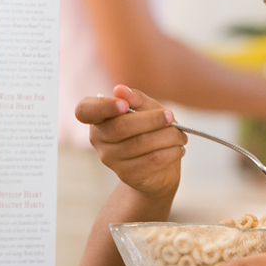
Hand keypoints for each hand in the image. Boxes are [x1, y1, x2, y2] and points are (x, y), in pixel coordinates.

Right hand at [74, 84, 186, 199]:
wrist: (159, 168)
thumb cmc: (150, 130)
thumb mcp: (147, 109)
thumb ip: (136, 99)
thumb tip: (120, 90)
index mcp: (98, 118)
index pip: (85, 110)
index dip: (103, 106)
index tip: (124, 104)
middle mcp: (98, 139)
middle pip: (121, 127)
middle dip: (151, 119)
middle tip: (171, 117)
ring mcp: (110, 159)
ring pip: (141, 143)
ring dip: (167, 136)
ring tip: (180, 136)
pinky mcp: (126, 175)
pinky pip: (152, 160)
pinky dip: (170, 152)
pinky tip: (178, 149)